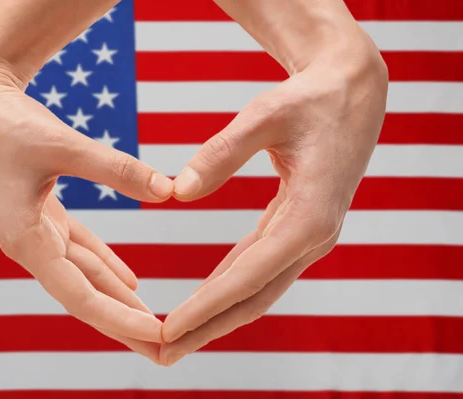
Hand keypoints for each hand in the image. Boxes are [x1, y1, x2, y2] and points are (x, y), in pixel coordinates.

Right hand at [0, 60, 173, 363]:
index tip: (159, 334)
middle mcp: (30, 244)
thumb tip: (168, 190)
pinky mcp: (44, 214)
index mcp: (24, 239)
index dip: (119, 318)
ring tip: (153, 324)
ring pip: (86, 276)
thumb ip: (114, 169)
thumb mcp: (60, 144)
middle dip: (124, 324)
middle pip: (84, 296)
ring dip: (119, 299)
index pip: (79, 294)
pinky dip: (107, 266)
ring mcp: (37, 232)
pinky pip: (81, 250)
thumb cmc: (2, 123)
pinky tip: (131, 282)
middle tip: (165, 352)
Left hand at [159, 43, 388, 364]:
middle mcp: (313, 237)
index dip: (208, 306)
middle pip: (254, 297)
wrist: (352, 94)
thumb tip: (178, 191)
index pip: (250, 275)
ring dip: (218, 316)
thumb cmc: (310, 100)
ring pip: (258, 289)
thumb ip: (222, 152)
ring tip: (178, 337)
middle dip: (209, 328)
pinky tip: (205, 299)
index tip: (170, 330)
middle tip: (163, 353)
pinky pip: (260, 268)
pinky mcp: (299, 229)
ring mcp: (309, 237)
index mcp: (309, 215)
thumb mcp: (265, 115)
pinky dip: (230, 288)